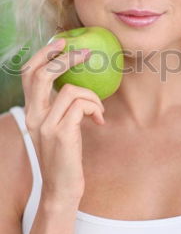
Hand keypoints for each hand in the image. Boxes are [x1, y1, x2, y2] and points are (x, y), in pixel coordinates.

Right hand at [21, 38, 104, 204]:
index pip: (28, 74)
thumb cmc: (65, 158)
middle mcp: (33, 116)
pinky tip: (99, 120)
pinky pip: (81, 105)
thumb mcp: (58, 129)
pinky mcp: (60, 133)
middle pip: (40, 73)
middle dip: (63, 58)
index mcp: (31, 112)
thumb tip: (77, 86)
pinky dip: (94, 107)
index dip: (43, 54)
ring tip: (97, 110)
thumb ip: (60, 108)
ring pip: (70, 89)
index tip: (61, 43)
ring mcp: (45, 124)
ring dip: (92, 95)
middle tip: (84, 52)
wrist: (62, 190)